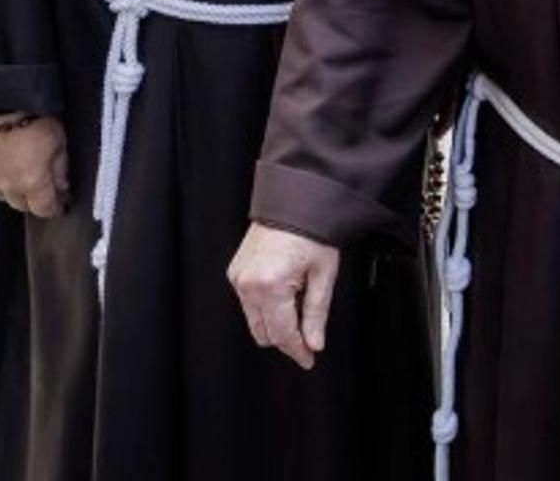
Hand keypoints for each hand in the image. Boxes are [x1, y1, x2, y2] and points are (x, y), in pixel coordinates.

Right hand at [0, 115, 68, 216]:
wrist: (4, 105)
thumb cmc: (34, 120)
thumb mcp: (60, 145)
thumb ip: (61, 170)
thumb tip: (62, 185)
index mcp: (32, 183)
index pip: (44, 209)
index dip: (55, 208)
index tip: (61, 205)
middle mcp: (9, 185)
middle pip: (23, 206)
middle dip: (36, 202)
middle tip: (46, 192)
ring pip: (5, 197)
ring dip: (17, 194)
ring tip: (27, 183)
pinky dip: (1, 182)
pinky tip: (9, 173)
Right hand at [228, 224, 340, 369]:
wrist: (294, 201)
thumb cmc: (312, 232)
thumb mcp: (324, 275)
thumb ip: (316, 313)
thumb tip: (314, 343)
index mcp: (270, 286)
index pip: (282, 334)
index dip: (298, 350)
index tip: (308, 359)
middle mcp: (248, 284)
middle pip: (264, 333)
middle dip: (287, 338)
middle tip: (309, 333)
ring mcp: (238, 278)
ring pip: (254, 321)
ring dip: (276, 322)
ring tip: (299, 302)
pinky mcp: (235, 271)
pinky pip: (249, 303)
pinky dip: (267, 306)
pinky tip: (286, 292)